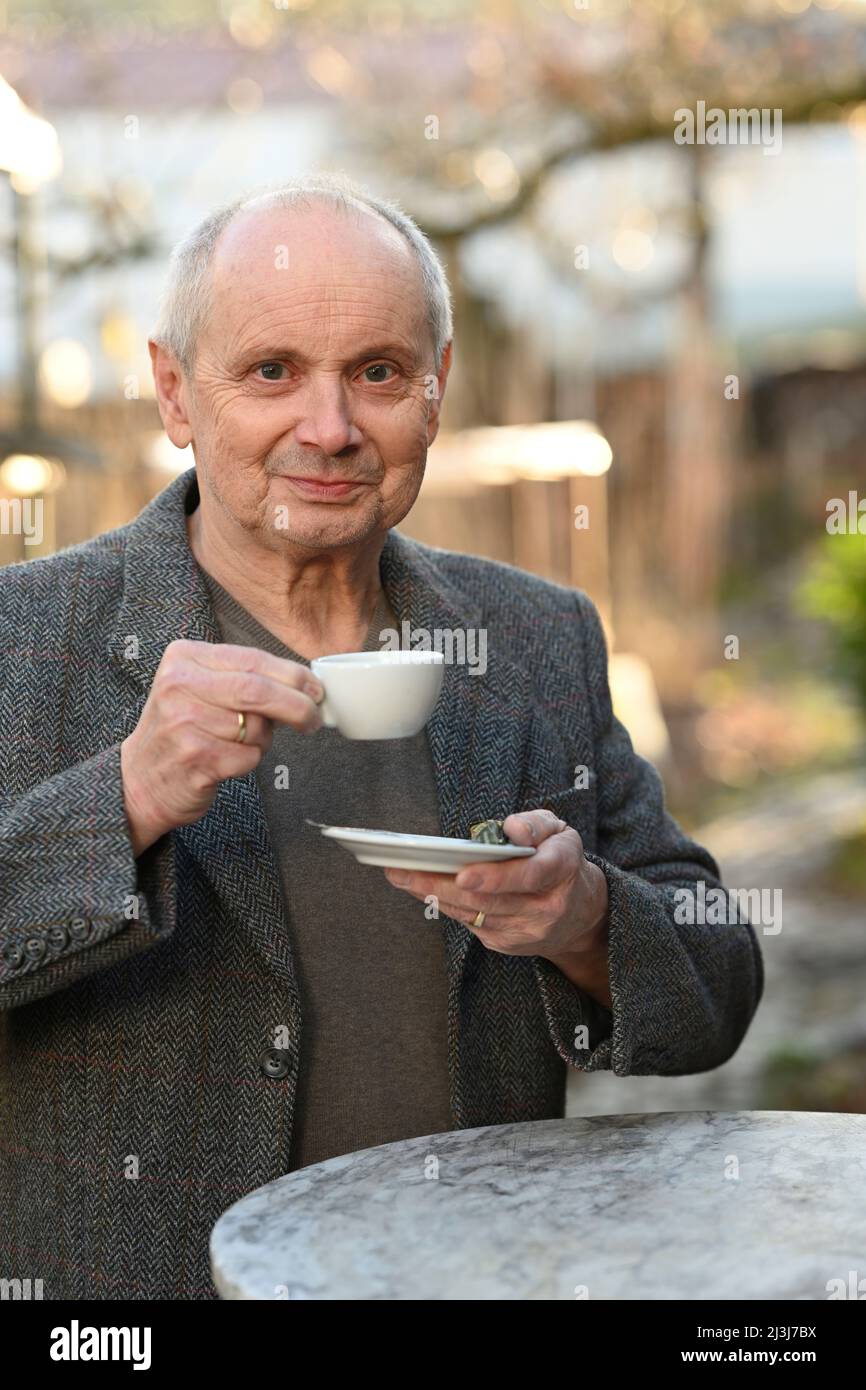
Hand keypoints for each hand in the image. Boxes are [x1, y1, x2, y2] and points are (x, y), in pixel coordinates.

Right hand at [120, 639, 323, 855]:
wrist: (139, 781)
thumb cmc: (180, 731)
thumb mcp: (198, 689)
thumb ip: (242, 678)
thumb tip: (305, 685)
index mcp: (183, 658)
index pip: (253, 660)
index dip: (293, 676)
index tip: (315, 689)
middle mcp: (179, 686)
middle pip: (259, 690)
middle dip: (297, 705)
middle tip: (314, 719)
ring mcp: (184, 723)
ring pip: (257, 727)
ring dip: (264, 739)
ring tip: (239, 743)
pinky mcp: (194, 758)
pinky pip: (249, 757)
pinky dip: (250, 761)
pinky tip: (227, 761)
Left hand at [383, 808, 608, 963]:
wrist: (579, 913)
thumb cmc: (560, 860)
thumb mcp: (560, 831)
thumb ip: (536, 824)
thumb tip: (512, 829)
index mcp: (562, 871)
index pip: (530, 876)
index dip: (496, 877)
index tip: (463, 873)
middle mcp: (546, 908)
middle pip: (488, 901)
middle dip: (441, 885)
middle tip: (402, 869)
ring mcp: (525, 931)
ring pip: (473, 914)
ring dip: (433, 895)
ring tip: (399, 874)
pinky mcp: (506, 943)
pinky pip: (469, 924)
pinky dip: (443, 905)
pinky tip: (420, 888)